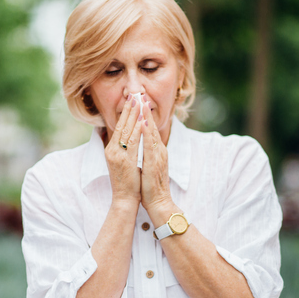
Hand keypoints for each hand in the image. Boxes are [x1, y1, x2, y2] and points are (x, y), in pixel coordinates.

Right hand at [105, 95, 143, 206]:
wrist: (124, 200)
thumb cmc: (127, 183)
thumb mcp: (123, 163)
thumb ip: (124, 150)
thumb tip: (129, 139)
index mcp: (111, 150)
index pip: (119, 127)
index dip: (126, 113)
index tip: (132, 100)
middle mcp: (112, 150)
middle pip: (121, 125)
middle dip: (129, 109)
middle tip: (135, 94)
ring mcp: (117, 155)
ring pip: (126, 130)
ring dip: (133, 115)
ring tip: (139, 102)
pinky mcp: (124, 161)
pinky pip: (132, 142)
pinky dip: (137, 130)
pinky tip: (142, 120)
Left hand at [140, 100, 174, 214]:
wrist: (159, 204)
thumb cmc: (151, 188)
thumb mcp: (148, 166)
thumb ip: (147, 154)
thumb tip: (141, 146)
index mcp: (157, 152)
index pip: (150, 129)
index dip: (145, 115)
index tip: (139, 101)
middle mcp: (159, 151)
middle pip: (152, 127)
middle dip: (145, 110)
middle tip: (140, 94)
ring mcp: (158, 156)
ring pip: (152, 133)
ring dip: (146, 117)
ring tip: (141, 102)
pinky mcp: (155, 163)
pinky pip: (150, 146)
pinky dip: (147, 134)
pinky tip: (143, 124)